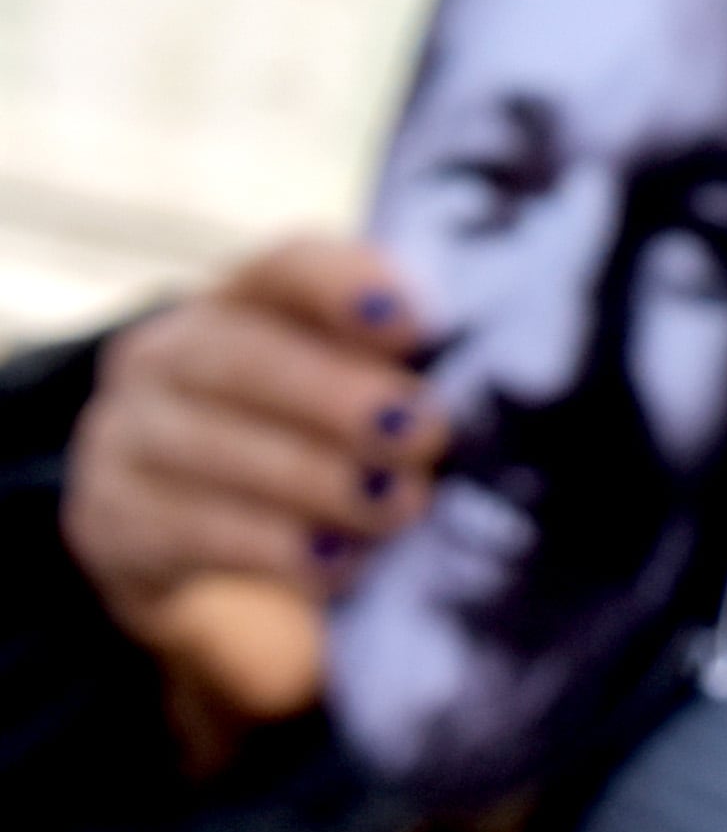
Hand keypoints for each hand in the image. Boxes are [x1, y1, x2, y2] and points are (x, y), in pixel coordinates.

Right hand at [60, 238, 441, 737]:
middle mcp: (166, 356)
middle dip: (336, 398)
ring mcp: (124, 437)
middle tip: (423, 434)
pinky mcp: (111, 523)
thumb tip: (510, 380)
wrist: (198, 542)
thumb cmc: (315, 451)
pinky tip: (337, 563)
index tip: (414, 323)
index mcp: (241, 302)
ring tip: (395, 507)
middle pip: (241, 358)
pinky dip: (269, 548)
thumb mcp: (357, 398)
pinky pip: (185, 531)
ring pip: (208, 448)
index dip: (345, 286)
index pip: (287, 267)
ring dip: (312, 481)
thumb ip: (407, 375)